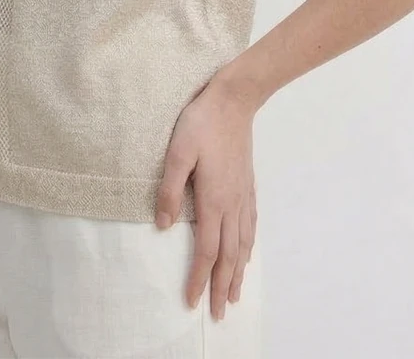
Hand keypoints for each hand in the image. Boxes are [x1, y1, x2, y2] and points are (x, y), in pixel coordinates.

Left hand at [154, 76, 257, 321]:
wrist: (234, 100)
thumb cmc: (201, 123)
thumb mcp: (176, 152)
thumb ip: (169, 189)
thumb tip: (163, 225)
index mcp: (213, 200)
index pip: (206, 250)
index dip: (199, 278)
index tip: (192, 301)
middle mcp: (232, 204)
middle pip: (229, 255)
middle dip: (222, 285)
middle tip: (219, 312)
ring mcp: (243, 195)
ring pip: (243, 243)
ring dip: (238, 272)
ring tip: (234, 293)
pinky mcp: (248, 184)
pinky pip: (251, 225)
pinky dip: (249, 246)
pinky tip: (247, 252)